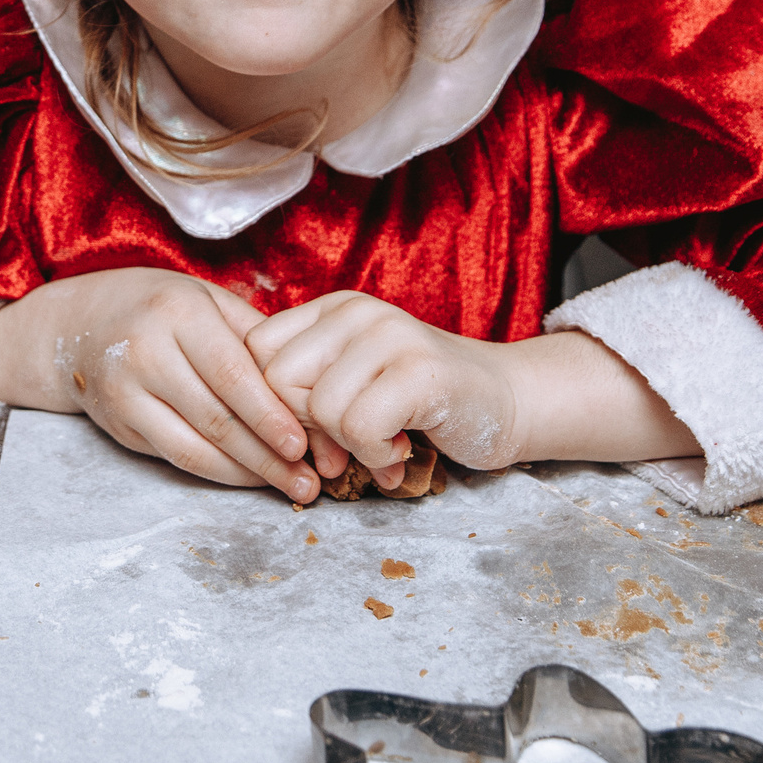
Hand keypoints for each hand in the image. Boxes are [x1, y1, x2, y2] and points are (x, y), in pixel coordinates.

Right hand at [0, 267, 320, 498]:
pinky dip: (217, 473)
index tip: (305, 445)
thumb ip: (256, 337)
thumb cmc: (161, 308)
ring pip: (194, 448)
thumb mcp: (207, 300)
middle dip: (268, 457)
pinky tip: (248, 477)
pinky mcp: (118, 425)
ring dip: (246, 475)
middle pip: (217, 419)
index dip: (270, 416)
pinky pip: (175, 458)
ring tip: (288, 487)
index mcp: (179, 313)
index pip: (232, 375)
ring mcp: (126, 392)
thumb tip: (311, 389)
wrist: (78, 324)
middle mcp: (146, 352)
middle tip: (309, 482)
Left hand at [247, 291, 526, 480]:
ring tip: (384, 445)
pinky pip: (359, 426)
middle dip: (307, 427)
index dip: (274, 402)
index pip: (257, 352)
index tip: (315, 429)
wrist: (506, 403)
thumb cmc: (420, 402)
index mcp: (332, 309)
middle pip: (277, 380)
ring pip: (319, 408)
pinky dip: (375, 454)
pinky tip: (401, 449)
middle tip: (350, 444)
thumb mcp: (353, 382)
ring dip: (350, 446)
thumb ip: (305, 394)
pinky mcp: (420, 369)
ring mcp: (390, 335)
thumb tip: (262, 436)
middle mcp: (356, 311)